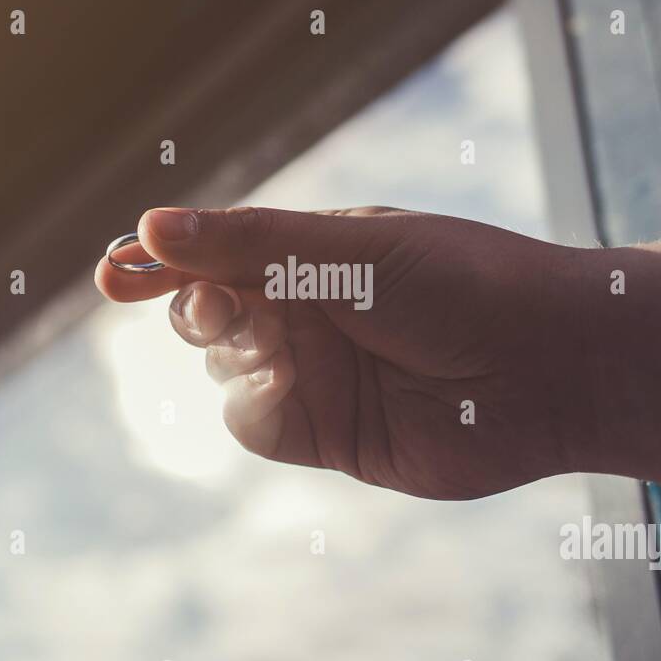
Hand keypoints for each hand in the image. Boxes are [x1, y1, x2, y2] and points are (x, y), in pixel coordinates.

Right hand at [96, 206, 590, 499]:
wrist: (547, 367)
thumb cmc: (461, 282)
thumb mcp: (351, 250)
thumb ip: (251, 243)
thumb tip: (150, 227)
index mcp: (315, 251)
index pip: (215, 250)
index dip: (159, 259)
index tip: (113, 270)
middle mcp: (309, 310)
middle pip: (208, 309)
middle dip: (195, 306)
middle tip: (216, 306)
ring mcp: (316, 372)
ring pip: (224, 368)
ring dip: (233, 353)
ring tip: (278, 343)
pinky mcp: (328, 433)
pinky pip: (254, 421)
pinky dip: (256, 403)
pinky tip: (289, 386)